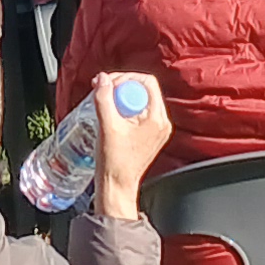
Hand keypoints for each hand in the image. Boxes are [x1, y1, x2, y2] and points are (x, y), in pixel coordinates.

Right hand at [85, 71, 171, 221]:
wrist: (117, 185)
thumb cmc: (115, 163)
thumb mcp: (107, 126)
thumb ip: (104, 98)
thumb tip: (103, 78)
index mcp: (157, 119)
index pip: (147, 82)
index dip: (125, 78)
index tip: (108, 85)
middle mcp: (161, 122)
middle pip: (143, 90)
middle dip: (121, 88)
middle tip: (103, 93)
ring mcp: (155, 129)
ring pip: (138, 100)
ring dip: (120, 99)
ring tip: (105, 108)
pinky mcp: (147, 135)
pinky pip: (136, 112)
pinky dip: (122, 110)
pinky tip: (110, 118)